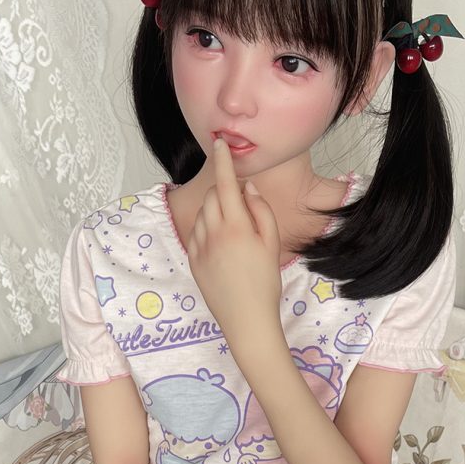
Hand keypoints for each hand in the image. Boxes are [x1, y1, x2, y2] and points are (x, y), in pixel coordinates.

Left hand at [186, 137, 282, 345]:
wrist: (246, 320)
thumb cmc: (264, 283)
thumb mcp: (272, 244)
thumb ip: (262, 211)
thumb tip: (249, 188)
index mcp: (236, 226)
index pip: (225, 183)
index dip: (222, 160)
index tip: (219, 144)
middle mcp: (213, 233)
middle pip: (212, 197)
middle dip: (223, 192)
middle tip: (242, 205)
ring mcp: (199, 247)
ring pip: (202, 214)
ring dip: (215, 210)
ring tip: (234, 231)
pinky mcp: (192, 260)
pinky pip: (196, 233)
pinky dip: (206, 228)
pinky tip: (222, 245)